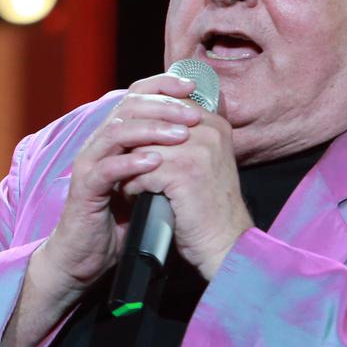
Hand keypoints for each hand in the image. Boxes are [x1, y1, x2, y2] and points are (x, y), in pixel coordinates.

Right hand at [38, 72, 233, 293]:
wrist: (90, 254)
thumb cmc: (121, 217)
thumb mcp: (150, 180)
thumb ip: (167, 157)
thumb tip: (205, 135)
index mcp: (114, 136)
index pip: (135, 95)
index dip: (162, 85)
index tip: (192, 88)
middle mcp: (99, 143)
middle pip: (127, 106)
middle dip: (163, 106)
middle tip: (193, 114)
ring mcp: (89, 164)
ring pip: (117, 131)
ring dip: (151, 130)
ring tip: (180, 136)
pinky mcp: (84, 188)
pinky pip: (106, 168)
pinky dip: (131, 162)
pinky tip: (154, 162)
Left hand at [118, 84, 252, 279]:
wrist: (223, 242)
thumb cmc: (207, 206)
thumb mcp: (202, 161)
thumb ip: (183, 137)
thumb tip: (145, 119)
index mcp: (214, 124)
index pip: (167, 104)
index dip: (144, 125)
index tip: (134, 147)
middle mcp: (209, 131)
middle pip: (151, 123)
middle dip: (133, 145)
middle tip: (123, 164)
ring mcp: (198, 150)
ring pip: (142, 146)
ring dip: (129, 167)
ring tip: (129, 182)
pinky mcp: (184, 172)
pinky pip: (142, 170)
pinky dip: (134, 186)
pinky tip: (137, 197)